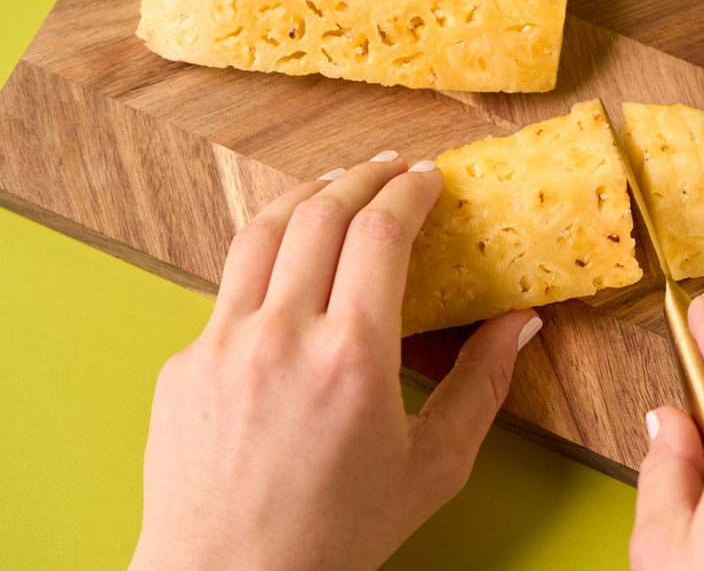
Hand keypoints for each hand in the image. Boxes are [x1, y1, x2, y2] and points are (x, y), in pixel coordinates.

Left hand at [128, 152, 541, 570]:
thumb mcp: (433, 466)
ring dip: (305, 195)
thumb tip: (518, 323)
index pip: (381, 233)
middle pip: (321, 213)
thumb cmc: (334, 535)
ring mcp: (223, 344)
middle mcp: (282, 336)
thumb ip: (482, 385)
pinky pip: (228, 285)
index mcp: (351, 359)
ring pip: (261, 231)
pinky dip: (265, 254)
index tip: (427, 178)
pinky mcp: (185, 361)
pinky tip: (287, 259)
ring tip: (335, 185)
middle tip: (389, 169)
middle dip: (362, 178)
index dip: (408, 192)